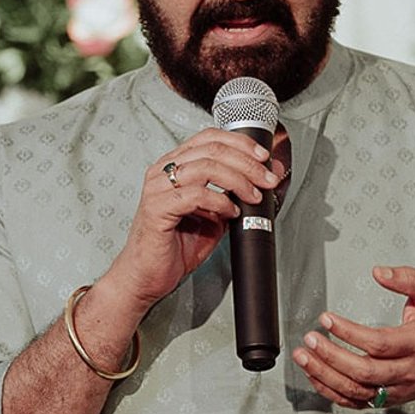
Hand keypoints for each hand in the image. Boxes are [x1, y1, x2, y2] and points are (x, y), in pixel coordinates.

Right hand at [99, 128, 284, 309]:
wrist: (146, 276)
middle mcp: (163, 171)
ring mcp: (158, 188)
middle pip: (212, 149)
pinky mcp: (157, 208)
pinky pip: (195, 195)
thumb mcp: (214, 216)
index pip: (209, 137)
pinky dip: (219, 202)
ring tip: (253, 197)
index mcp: (175, 166)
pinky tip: (229, 213)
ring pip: (206, 167)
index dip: (240, 142)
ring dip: (238, 180)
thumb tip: (264, 179)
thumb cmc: (175, 247)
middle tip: (267, 179)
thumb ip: (234, 196)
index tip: (264, 156)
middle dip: (247, 163)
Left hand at [292, 266, 414, 412]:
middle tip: (311, 339)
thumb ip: (410, 279)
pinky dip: (331, 391)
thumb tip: (379, 272)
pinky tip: (314, 374)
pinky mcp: (387, 399)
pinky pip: (354, 402)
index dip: (350, 333)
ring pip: (357, 390)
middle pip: (365, 371)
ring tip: (303, 356)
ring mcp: (396, 389)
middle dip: (332, 357)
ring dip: (325, 375)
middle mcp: (407, 370)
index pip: (380, 343)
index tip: (327, 319)